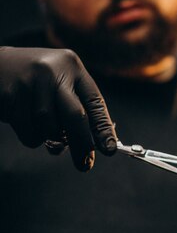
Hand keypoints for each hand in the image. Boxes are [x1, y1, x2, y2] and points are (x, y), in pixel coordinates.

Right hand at [0, 46, 116, 170]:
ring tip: (44, 131)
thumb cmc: (37, 81)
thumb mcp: (61, 84)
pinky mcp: (10, 94)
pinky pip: (28, 130)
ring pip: (49, 127)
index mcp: (72, 67)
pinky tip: (26, 124)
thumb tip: (93, 146)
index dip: (104, 129)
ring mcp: (30, 81)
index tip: (109, 150)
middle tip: (84, 164)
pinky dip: (31, 137)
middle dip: (82, 144)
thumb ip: (77, 108)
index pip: (95, 103)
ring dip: (50, 139)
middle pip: (75, 116)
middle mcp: (53, 71)